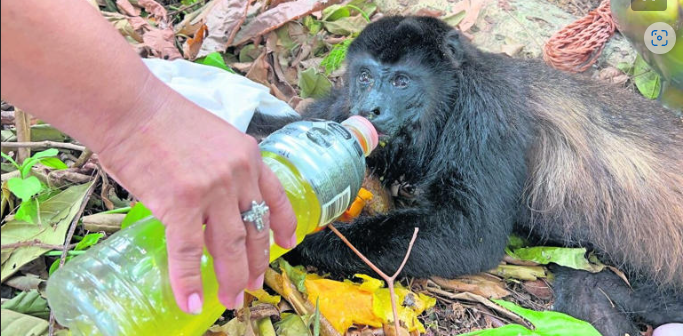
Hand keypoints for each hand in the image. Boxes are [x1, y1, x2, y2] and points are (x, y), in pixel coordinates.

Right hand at [97, 76, 296, 313]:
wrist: (128, 105)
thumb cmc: (160, 119)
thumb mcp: (210, 137)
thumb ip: (221, 169)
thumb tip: (212, 206)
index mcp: (248, 155)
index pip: (276, 197)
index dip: (284, 225)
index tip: (287, 244)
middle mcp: (238, 173)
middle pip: (255, 229)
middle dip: (256, 263)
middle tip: (255, 286)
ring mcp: (213, 189)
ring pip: (230, 246)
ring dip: (232, 279)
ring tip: (232, 301)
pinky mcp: (181, 203)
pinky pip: (188, 252)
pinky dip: (189, 282)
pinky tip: (192, 302)